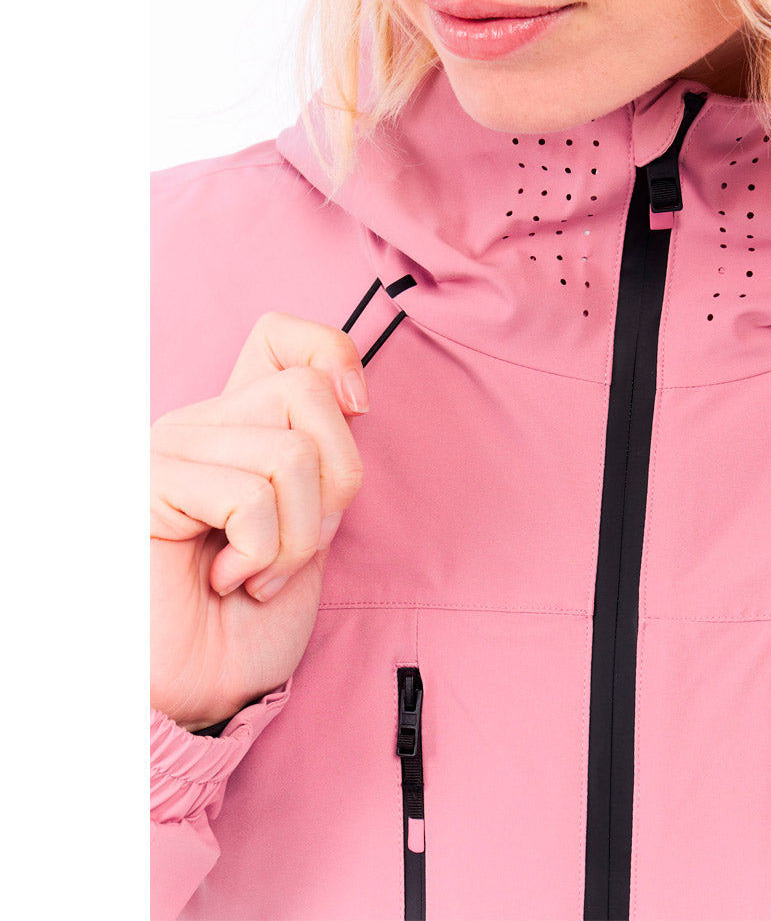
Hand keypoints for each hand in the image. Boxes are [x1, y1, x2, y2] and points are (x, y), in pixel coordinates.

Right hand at [151, 312, 366, 730]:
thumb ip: (319, 462)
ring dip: (299, 536)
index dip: (333, 353)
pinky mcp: (149, 484)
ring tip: (259, 573)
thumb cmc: (248, 622)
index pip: (280, 335)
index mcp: (238, 427)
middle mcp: (201, 424)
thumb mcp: (308, 528)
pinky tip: (226, 581)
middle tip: (299, 544)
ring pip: (292, 452)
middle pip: (308, 392)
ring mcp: (170, 449)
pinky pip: (253, 497)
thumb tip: (351, 393)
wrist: (193, 697)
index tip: (358, 407)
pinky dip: (263, 554)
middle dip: (337, 482)